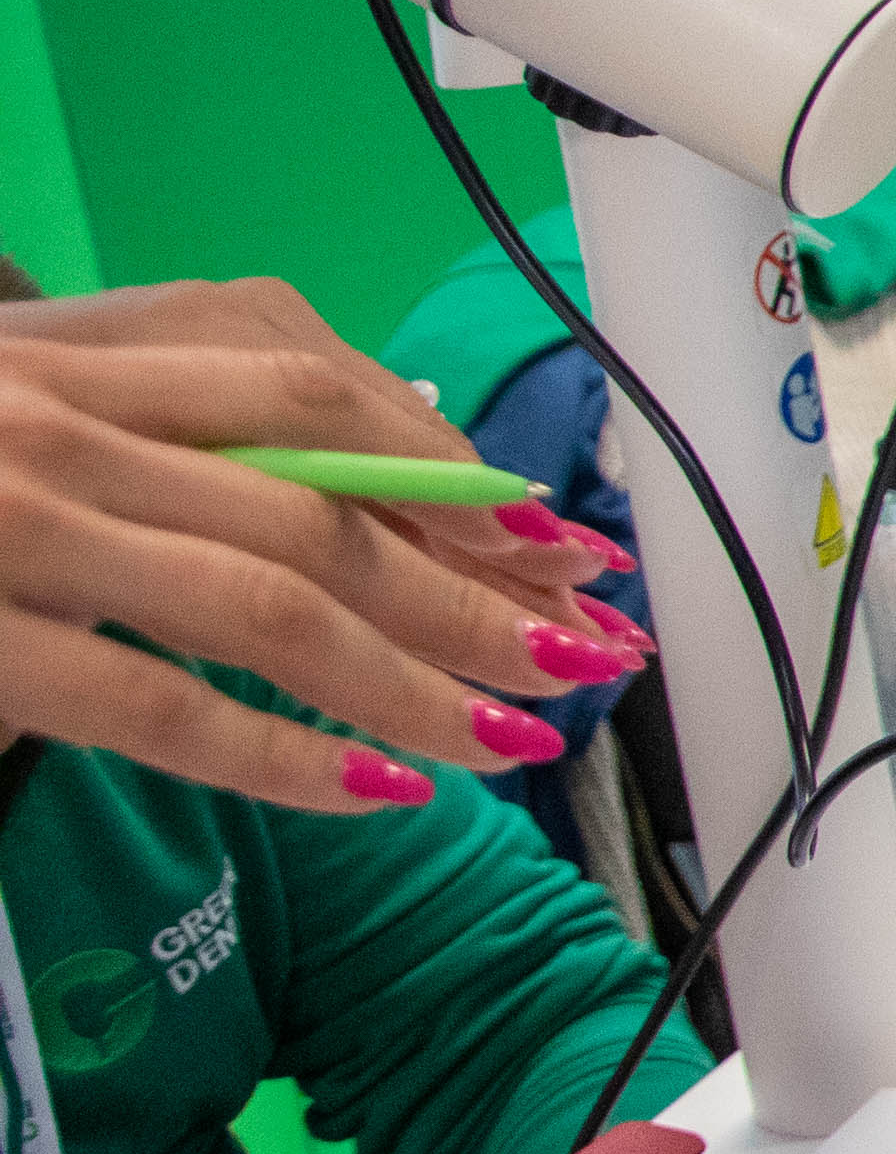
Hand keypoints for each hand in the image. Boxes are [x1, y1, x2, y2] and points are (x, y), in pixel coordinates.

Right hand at [0, 281, 636, 809]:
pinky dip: (286, 754)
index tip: (555, 543)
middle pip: (324, 511)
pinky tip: (377, 790)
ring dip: (415, 679)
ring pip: (272, 605)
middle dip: (471, 592)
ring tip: (511, 735)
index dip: (448, 479)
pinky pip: (163, 707)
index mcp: (81, 363)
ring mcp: (17, 532)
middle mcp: (58, 431)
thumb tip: (387, 451)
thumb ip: (182, 426)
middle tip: (580, 654)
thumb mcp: (38, 408)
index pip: (314, 407)